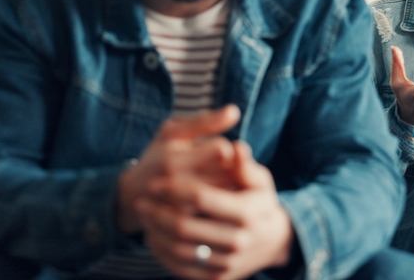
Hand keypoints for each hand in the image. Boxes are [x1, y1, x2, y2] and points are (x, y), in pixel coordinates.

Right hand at [118, 105, 242, 233]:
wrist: (131, 198)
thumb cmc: (158, 156)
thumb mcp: (173, 132)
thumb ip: (204, 121)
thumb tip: (235, 111)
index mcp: (173, 158)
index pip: (221, 150)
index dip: (228, 151)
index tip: (222, 153)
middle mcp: (174, 185)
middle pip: (227, 175)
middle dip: (234, 171)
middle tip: (228, 170)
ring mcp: (178, 208)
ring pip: (226, 195)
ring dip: (233, 188)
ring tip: (223, 184)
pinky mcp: (183, 226)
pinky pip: (218, 214)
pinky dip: (224, 207)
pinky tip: (218, 202)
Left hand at [137, 141, 293, 279]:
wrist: (273, 242)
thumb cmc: (260, 203)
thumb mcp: (260, 181)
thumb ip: (245, 166)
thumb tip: (235, 147)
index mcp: (247, 212)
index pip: (202, 198)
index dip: (174, 189)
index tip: (155, 182)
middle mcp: (238, 241)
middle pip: (185, 227)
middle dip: (157, 212)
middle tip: (140, 200)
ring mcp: (228, 263)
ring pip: (179, 249)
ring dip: (155, 232)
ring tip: (144, 217)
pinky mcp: (217, 278)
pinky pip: (181, 268)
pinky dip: (161, 253)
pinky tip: (153, 236)